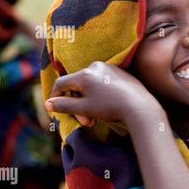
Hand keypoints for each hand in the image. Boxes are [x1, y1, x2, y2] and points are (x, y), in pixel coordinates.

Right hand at [44, 61, 161, 126]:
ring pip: (91, 85)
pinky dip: (100, 95)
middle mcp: (96, 66)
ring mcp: (110, 68)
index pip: (62, 83)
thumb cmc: (111, 107)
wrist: (140, 106)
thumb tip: (48, 103)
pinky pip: (103, 83)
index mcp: (85, 73)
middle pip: (77, 85)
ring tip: (96, 118)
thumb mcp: (85, 108)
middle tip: (86, 122)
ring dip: (89, 102)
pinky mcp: (121, 73)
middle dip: (78, 105)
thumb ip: (64, 105)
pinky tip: (107, 107)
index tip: (55, 109)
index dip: (55, 96)